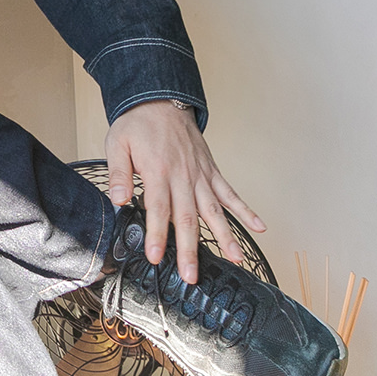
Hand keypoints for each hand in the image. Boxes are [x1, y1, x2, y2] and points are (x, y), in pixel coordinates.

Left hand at [105, 100, 265, 284]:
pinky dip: (246, 210)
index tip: (156, 257)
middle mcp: (183, 176)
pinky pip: (230, 193)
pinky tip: (259, 227)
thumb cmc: (137, 125)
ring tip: (235, 258)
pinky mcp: (211, 171)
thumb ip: (118, 174)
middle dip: (189, 248)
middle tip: (192, 275)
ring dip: (225, 235)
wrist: (159, 100)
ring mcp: (200, 175)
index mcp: (158, 171)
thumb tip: (117, 200)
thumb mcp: (117, 145)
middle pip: (187, 218)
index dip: (157, 235)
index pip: (158, 209)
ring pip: (214, 210)